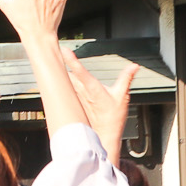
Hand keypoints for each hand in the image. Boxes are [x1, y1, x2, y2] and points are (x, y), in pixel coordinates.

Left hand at [63, 50, 139, 164]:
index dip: (72, 60)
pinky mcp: (73, 103)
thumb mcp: (123, 96)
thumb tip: (134, 66)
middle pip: (66, 74)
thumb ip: (127, 79)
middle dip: (60, 63)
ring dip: (59, 72)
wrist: (104, 136)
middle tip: (54, 49)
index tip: (65, 50)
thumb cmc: (113, 118)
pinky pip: (64, 90)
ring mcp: (76, 98)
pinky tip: (54, 77)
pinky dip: (60, 83)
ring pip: (64, 82)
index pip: (81, 72)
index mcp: (93, 89)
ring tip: (51, 59)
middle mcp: (82, 93)